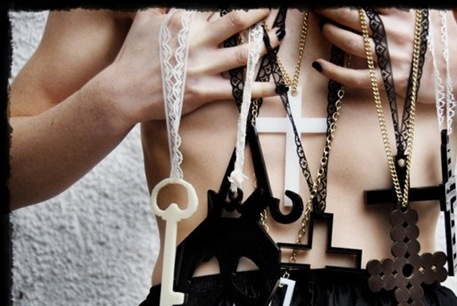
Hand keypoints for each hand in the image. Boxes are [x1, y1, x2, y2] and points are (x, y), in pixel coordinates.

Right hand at [108, 8, 280, 123]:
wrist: (125, 91)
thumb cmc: (134, 55)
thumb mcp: (145, 18)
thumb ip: (165, 3)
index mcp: (181, 20)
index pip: (213, 4)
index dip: (234, 1)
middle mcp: (195, 41)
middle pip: (235, 21)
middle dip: (256, 13)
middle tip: (270, 9)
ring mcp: (201, 67)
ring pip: (242, 54)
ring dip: (265, 45)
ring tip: (278, 38)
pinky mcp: (205, 91)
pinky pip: (238, 90)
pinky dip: (260, 90)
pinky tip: (278, 88)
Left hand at [312, 8, 456, 104]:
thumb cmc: (446, 38)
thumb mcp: (433, 10)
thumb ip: (410, 2)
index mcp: (403, 13)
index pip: (368, 1)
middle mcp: (395, 33)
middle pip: (354, 17)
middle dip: (331, 10)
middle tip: (316, 6)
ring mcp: (392, 57)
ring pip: (352, 44)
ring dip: (333, 34)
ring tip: (325, 29)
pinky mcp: (390, 80)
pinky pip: (356, 78)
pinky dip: (335, 72)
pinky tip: (321, 66)